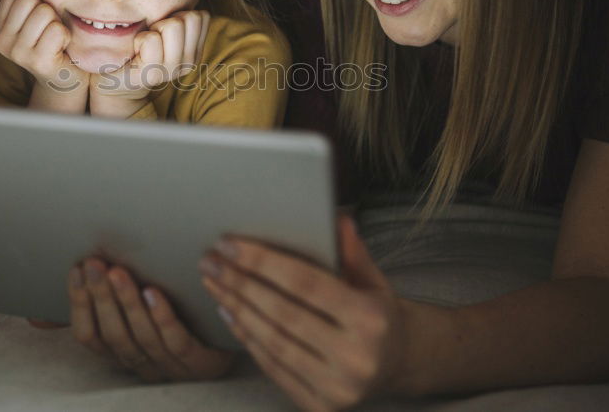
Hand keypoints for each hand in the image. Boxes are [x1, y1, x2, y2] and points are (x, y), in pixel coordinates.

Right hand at [0, 0, 88, 92]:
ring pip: (44, 12)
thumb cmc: (52, 42)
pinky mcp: (37, 62)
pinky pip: (57, 29)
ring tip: (54, 39)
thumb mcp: (33, 19)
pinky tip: (61, 48)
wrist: (65, 78)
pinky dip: (66, 35)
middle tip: (49, 30)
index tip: (38, 21)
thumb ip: (26, 0)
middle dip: (47, 10)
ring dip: (57, 23)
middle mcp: (2, 41)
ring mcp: (18, 53)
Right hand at [69, 257, 234, 381]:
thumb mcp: (128, 321)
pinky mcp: (201, 362)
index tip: (75, 270)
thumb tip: (34, 319)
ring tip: (118, 272)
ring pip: (142, 336)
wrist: (232, 341)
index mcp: (121, 354)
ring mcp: (171, 366)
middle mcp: (142, 363)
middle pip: (114, 334)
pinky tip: (154, 293)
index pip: (89, 336)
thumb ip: (87, 315)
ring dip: (127, 303)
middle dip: (101, 297)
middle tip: (93, 263)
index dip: (80, 304)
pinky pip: (177, 340)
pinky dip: (162, 317)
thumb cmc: (174, 325)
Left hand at [92, 10, 210, 100]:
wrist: (117, 79)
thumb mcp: (164, 31)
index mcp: (195, 50)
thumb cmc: (139, 47)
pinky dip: (139, 40)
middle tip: (152, 37)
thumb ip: (179, 16)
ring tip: (144, 45)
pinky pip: (151, 40)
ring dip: (153, 29)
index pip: (202, 16)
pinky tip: (135, 52)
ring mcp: (173, 70)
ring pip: (172, 26)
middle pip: (190, 17)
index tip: (163, 30)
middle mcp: (189, 62)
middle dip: (167, 20)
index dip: (179, 15)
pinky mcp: (153, 74)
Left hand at [199, 215, 410, 409]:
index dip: (263, 262)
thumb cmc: (378, 315)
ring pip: (272, 342)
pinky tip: (228, 312)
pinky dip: (246, 338)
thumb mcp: (374, 280)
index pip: (305, 283)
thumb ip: (353, 252)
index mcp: (370, 319)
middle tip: (211, 261)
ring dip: (236, 309)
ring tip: (214, 283)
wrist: (398, 366)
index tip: (230, 244)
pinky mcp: (319, 407)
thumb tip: (336, 216)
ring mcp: (336, 388)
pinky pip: (272, 367)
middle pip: (282, 313)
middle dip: (240, 283)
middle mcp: (355, 357)